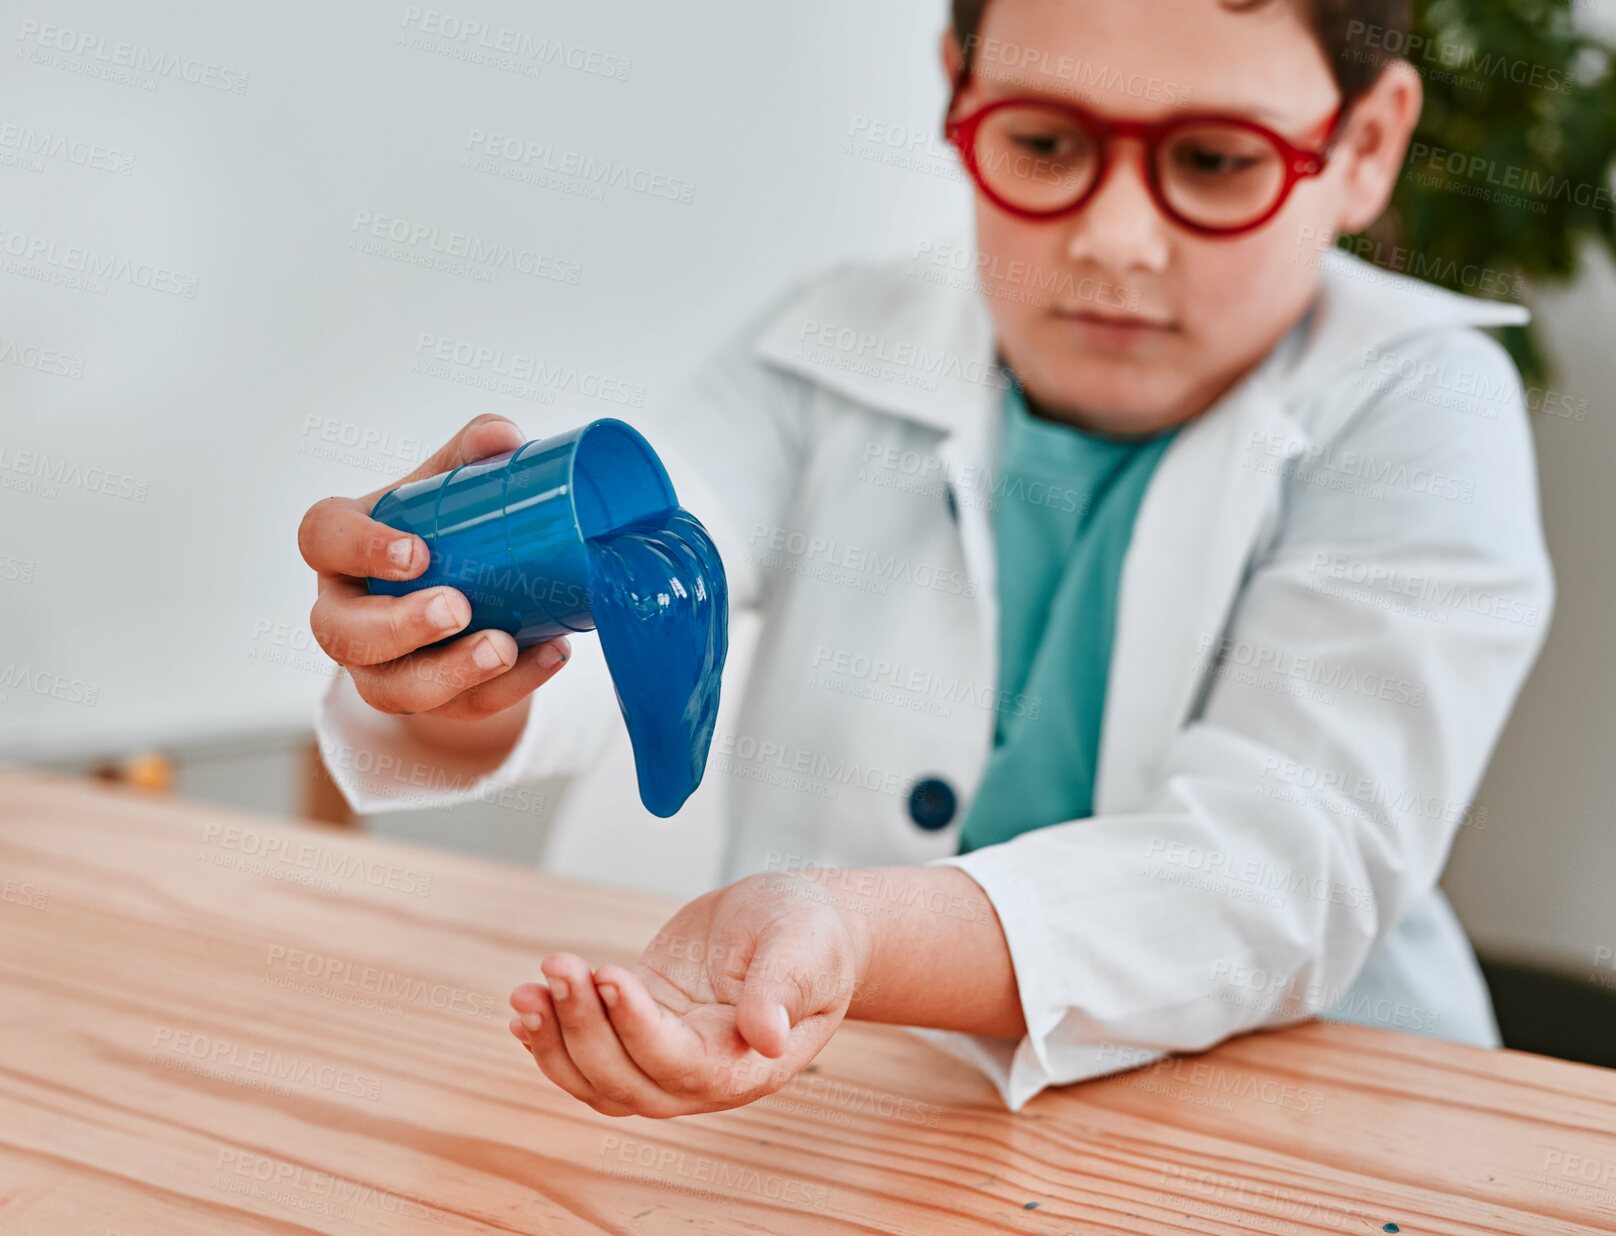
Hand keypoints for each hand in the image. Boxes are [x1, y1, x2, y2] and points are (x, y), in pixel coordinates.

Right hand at [296, 414, 570, 720]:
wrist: (458, 593)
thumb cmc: (439, 532)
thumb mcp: (446, 489)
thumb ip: (470, 455)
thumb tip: (505, 437)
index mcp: (340, 547)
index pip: (321, 539)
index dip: (360, 548)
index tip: (416, 551)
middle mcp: (344, 612)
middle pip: (343, 632)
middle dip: (400, 626)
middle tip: (458, 607)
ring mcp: (377, 668)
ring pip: (392, 690)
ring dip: (449, 674)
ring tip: (503, 648)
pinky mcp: (425, 705)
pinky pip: (459, 711)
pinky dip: (511, 688)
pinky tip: (550, 655)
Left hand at [507, 872, 871, 1117]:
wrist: (801, 925)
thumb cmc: (812, 936)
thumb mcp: (805, 949)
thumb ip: (783, 990)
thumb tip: (765, 1035)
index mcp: (746, 1064)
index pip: (679, 1064)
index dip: (636, 1027)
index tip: (608, 975)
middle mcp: (702, 1076)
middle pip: (626, 1081)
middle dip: (582, 1029)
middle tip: (559, 966)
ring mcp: (666, 1057)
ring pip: (597, 1080)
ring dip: (555, 1040)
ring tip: (527, 991)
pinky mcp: (640, 1027)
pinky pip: (587, 1055)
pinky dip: (551, 1038)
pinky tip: (526, 1006)